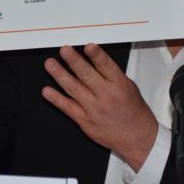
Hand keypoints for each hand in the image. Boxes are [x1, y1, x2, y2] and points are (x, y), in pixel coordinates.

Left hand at [42, 43, 157, 170]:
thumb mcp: (129, 87)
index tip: (88, 46)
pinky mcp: (84, 120)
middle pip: (87, 75)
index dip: (97, 56)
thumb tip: (95, 58)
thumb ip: (112, 73)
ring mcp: (93, 109)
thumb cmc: (133, 111)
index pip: (106, 66)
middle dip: (74, 61)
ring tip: (50, 65)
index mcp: (119, 85)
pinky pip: (67, 108)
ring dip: (60, 76)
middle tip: (64, 50)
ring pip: (74, 89)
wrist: (136, 137)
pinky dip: (56, 99)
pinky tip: (47, 91)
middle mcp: (106, 96)